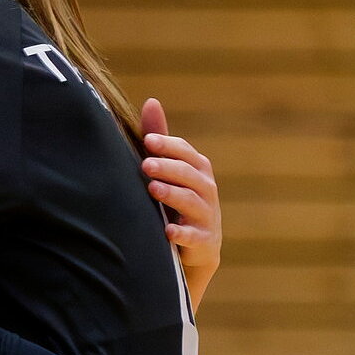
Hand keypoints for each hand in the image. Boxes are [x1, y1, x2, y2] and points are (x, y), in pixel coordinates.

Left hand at [140, 99, 220, 297]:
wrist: (188, 252)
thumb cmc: (173, 204)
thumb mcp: (166, 173)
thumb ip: (160, 141)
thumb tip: (151, 101)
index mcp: (198, 173)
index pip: (188, 154)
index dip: (170, 146)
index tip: (146, 141)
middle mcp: (207, 193)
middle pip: (193, 176)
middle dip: (170, 168)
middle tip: (145, 164)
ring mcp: (208, 220)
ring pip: (195, 204)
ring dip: (174, 195)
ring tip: (153, 189)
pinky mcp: (206, 246)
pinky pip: (197, 240)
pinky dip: (183, 235)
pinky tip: (167, 232)